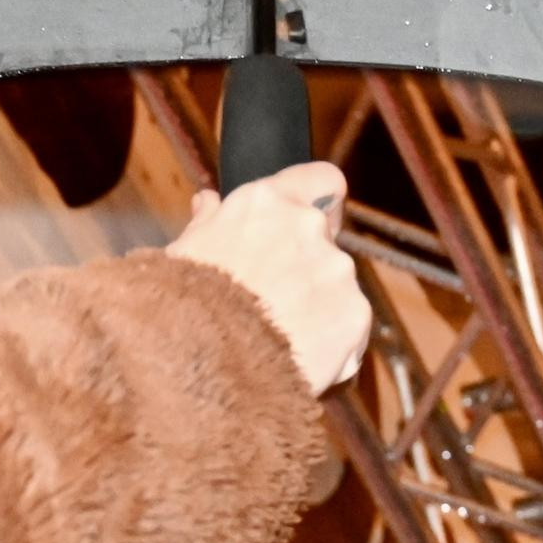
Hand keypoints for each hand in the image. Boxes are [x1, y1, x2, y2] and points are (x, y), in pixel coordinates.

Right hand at [168, 161, 371, 392]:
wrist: (208, 359)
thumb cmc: (189, 302)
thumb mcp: (187, 250)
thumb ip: (209, 221)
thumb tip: (209, 202)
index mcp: (269, 200)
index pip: (322, 180)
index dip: (324, 201)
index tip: (322, 219)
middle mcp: (310, 226)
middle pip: (327, 243)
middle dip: (309, 268)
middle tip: (278, 302)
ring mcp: (337, 270)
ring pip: (338, 288)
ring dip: (321, 309)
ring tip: (283, 340)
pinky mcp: (355, 314)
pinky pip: (351, 331)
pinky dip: (334, 347)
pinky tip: (301, 361)